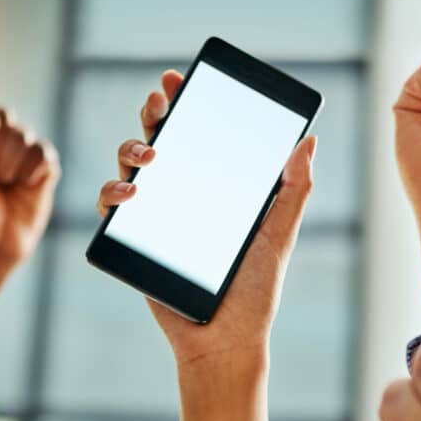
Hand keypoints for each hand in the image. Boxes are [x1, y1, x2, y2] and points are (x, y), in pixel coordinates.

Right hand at [96, 70, 316, 366]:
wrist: (224, 342)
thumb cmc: (254, 293)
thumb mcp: (278, 236)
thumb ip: (293, 191)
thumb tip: (308, 141)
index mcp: (216, 189)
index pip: (199, 136)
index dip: (188, 103)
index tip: (183, 78)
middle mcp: (183, 196)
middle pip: (161, 141)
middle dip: (156, 112)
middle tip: (161, 97)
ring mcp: (155, 217)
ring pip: (131, 167)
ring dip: (133, 146)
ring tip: (151, 150)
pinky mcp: (133, 241)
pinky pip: (111, 208)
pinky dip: (113, 192)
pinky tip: (131, 191)